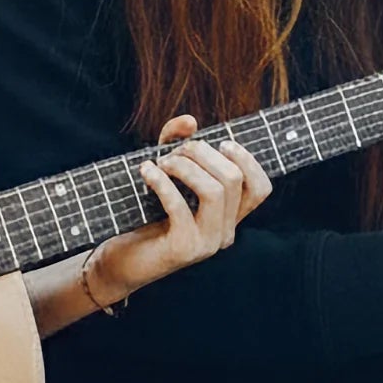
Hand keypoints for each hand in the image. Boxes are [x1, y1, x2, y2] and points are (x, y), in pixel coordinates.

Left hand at [84, 115, 271, 305]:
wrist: (122, 261)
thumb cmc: (145, 216)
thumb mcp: (165, 174)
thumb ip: (177, 144)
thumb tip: (190, 121)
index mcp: (229, 217)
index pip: (260, 188)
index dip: (247, 159)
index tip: (220, 143)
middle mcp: (225, 232)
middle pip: (233, 179)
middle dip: (202, 153)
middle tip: (174, 151)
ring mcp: (207, 244)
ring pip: (214, 191)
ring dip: (184, 166)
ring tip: (160, 162)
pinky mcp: (184, 249)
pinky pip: (179, 206)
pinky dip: (161, 182)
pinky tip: (146, 172)